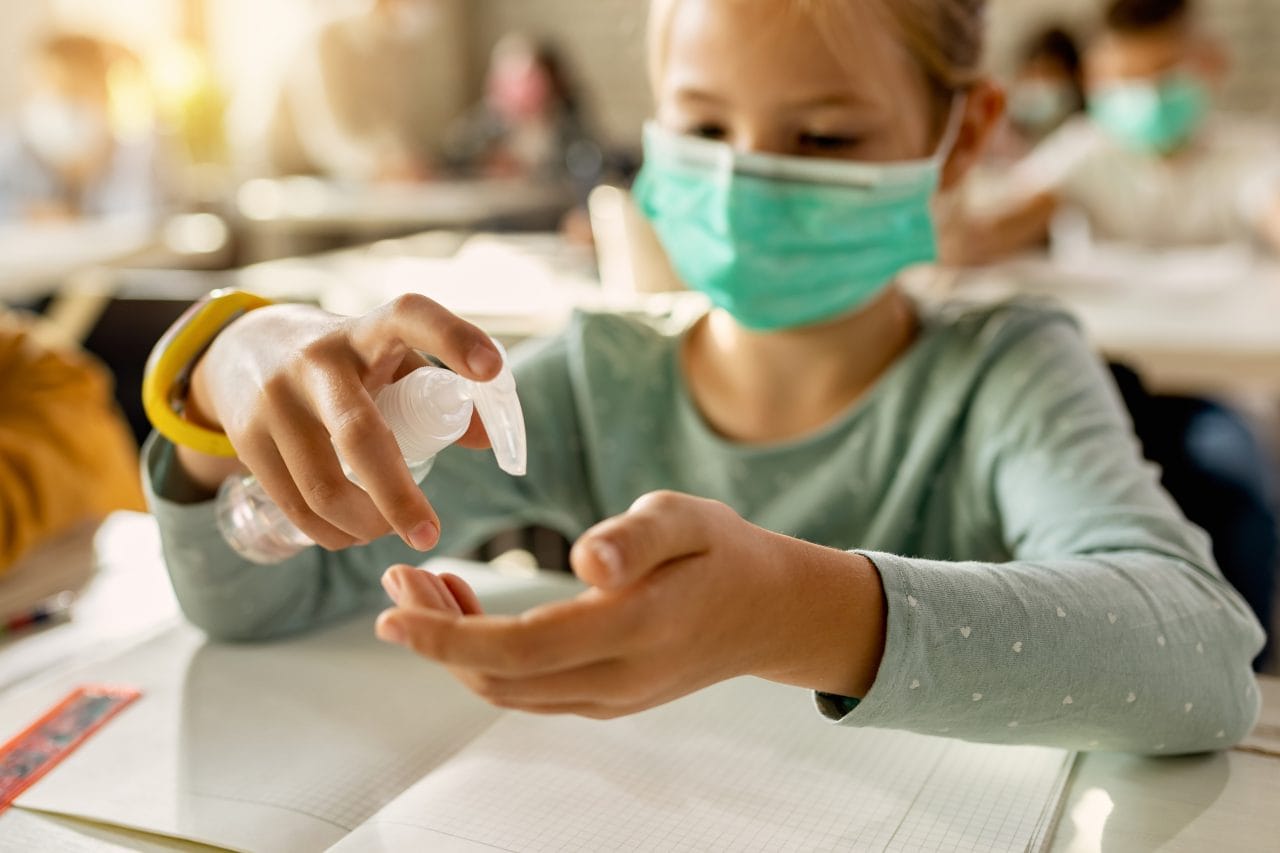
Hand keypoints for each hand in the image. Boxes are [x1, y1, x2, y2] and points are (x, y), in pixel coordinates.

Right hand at [178, 295, 501, 552]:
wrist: (240, 348)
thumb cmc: (343, 359)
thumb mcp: (388, 356)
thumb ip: (435, 390)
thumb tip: (485, 440)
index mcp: (365, 333)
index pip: (410, 318)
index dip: (453, 339)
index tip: (492, 369)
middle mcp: (316, 361)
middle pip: (360, 435)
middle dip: (398, 497)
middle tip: (429, 536)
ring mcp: (275, 400)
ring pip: (323, 487)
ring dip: (365, 524)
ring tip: (388, 530)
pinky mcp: (246, 437)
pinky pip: (295, 505)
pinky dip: (331, 533)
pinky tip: (352, 533)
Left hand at [376, 491, 887, 718]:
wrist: (770, 612)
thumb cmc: (724, 552)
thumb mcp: (689, 519)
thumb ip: (636, 537)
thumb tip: (586, 561)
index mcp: (637, 628)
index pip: (522, 648)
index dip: (448, 635)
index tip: (392, 611)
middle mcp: (620, 678)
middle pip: (501, 678)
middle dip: (435, 636)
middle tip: (399, 579)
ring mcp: (613, 697)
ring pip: (509, 691)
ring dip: (453, 647)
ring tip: (424, 588)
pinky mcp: (608, 699)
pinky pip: (530, 690)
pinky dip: (485, 657)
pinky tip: (469, 611)